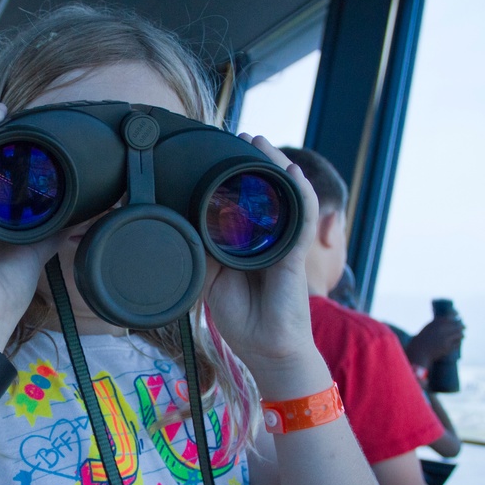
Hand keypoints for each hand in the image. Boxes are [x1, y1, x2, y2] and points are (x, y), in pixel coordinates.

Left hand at [203, 136, 318, 363]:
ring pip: (285, 195)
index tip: (217, 153)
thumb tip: (183, 226)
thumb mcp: (211, 280)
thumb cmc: (242, 319)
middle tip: (240, 136)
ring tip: (261, 143)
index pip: (243, 201)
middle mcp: (268, 238)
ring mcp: (284, 243)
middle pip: (266, 191)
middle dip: (254, 162)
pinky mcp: (296, 253)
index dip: (234, 177)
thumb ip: (203, 252)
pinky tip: (290, 172)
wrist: (266, 349)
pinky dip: (298, 191)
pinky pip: (301, 215)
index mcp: (247, 243)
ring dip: (275, 166)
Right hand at [406, 316, 463, 367]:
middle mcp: (444, 329)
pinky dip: (459, 342)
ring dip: (461, 334)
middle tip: (464, 326)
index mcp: (437, 322)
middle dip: (461, 325)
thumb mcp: (428, 328)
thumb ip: (437, 324)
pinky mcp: (448, 347)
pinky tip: (459, 341)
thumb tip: (448, 320)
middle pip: (458, 325)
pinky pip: (457, 343)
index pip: (451, 315)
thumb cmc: (421, 339)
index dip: (456, 314)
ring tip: (462, 334)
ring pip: (459, 334)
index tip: (458, 315)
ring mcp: (447, 339)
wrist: (419, 351)